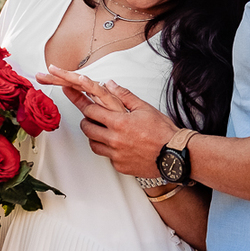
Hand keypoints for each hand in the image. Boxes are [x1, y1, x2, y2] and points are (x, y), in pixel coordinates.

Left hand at [38, 66, 177, 174]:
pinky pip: (106, 157)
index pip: (91, 111)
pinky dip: (108, 150)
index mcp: (119, 122)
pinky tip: (116, 145)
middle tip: (90, 117)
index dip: (81, 103)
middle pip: (87, 129)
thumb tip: (109, 84)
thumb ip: (124, 95)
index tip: (74, 97)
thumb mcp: (144, 108)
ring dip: (94, 136)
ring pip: (93, 144)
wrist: (175, 155)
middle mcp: (114, 139)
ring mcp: (116, 155)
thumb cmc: (163, 132)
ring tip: (101, 131)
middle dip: (85, 121)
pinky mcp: (120, 166)